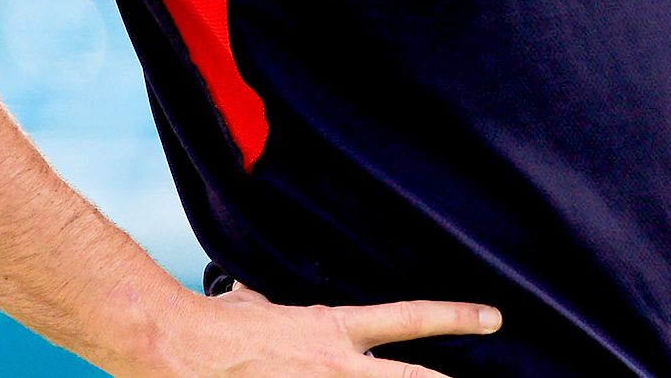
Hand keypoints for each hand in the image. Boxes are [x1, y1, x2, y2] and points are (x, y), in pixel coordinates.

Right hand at [143, 280, 501, 376]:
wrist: (180, 346)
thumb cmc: (216, 324)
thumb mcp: (256, 303)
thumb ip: (272, 305)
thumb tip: (259, 300)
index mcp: (332, 329)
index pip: (408, 318)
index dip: (454, 316)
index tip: (491, 317)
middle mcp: (336, 364)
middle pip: (410, 377)